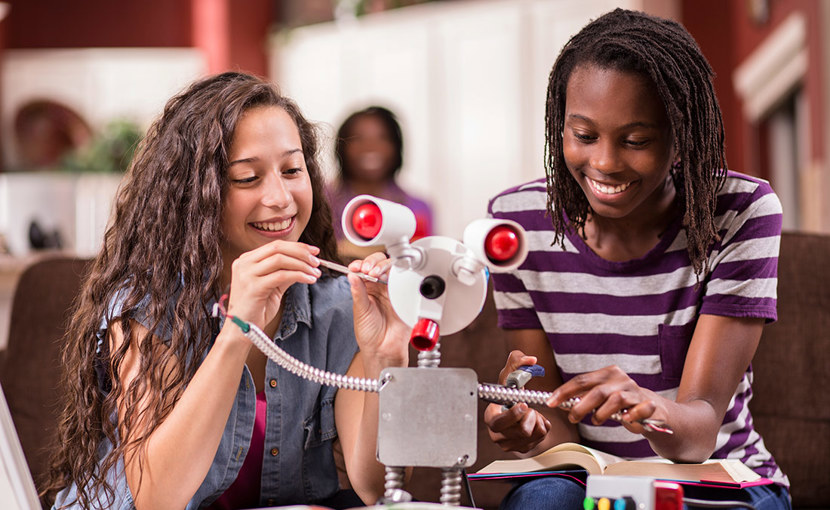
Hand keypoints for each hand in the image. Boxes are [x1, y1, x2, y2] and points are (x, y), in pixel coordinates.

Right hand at [225, 240, 320, 330]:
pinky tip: (308, 280)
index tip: (314, 252)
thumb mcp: (272, 287)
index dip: (297, 246)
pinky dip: (299, 275)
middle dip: (301, 252)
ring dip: (302, 264)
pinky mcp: (254, 287)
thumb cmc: (256, 309)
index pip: (275, 245)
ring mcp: (247, 274)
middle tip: (317, 261)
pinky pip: (281, 275)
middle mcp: (244, 263)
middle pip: (278, 248)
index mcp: (247, 260)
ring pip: (280, 259)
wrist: (241, 329)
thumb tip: (305, 263)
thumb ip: (284, 273)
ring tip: (315, 272)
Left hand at [347, 253, 408, 374]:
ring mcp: (393, 290)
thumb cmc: (369, 334)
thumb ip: (358, 292)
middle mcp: (380, 287)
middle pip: (379, 264)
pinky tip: (389, 279)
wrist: (384, 349)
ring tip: (376, 274)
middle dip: (373, 263)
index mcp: (367, 289)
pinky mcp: (405, 296)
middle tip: (368, 270)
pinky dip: (398, 275)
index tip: (357, 267)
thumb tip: (351, 275)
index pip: (364, 269)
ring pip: (392, 269)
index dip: (361, 264)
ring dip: (383, 267)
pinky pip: (404, 280)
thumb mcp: (360, 311)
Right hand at [484, 350, 550, 451]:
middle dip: (531, 417)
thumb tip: (530, 360)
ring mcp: (509, 444)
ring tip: (531, 413)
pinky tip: (533, 421)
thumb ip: (517, 361)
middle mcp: (497, 434)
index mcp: (490, 417)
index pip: (499, 422)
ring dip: (538, 421)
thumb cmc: (510, 392)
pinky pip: (540, 439)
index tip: (524, 405)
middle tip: (530, 408)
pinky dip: (541, 428)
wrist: (516, 408)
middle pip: (522, 431)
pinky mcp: (522, 448)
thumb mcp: (511, 374)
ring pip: (534, 435)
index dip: (514, 415)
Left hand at [546, 365, 661, 434]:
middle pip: (597, 390)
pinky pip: (640, 408)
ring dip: (602, 413)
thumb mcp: (600, 397)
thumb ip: (582, 398)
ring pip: (616, 399)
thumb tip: (559, 402)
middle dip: (581, 406)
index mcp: (607, 373)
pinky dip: (632, 415)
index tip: (551, 402)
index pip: (581, 380)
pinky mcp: (649, 404)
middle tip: (572, 418)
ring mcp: (635, 391)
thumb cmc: (621, 403)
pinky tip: (626, 419)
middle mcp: (621, 379)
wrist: (651, 409)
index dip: (564, 392)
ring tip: (596, 420)